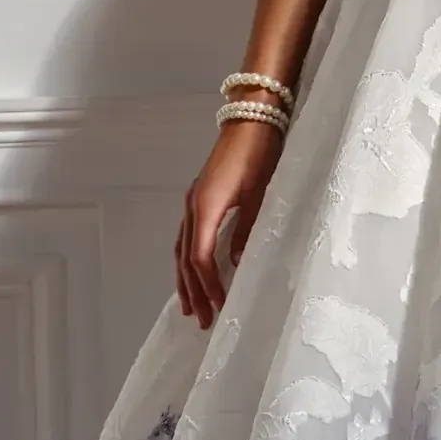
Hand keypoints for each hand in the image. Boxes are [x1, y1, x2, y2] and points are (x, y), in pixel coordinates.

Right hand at [175, 120, 283, 328]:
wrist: (251, 119)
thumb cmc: (259, 153)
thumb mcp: (259, 196)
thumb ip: (247, 230)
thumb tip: (236, 262)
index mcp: (205, 207)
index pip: (200, 257)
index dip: (208, 285)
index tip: (219, 306)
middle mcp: (192, 206)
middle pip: (185, 258)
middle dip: (193, 290)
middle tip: (201, 320)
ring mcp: (192, 200)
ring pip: (181, 248)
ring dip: (184, 279)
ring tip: (189, 306)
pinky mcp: (199, 196)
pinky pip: (186, 235)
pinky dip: (186, 258)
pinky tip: (190, 271)